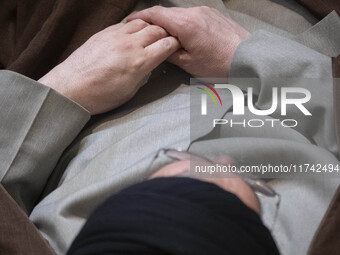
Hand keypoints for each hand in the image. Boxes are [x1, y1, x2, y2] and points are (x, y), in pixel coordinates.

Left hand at [39, 20, 179, 114]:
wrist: (70, 89)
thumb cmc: (100, 96)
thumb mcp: (130, 92)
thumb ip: (144, 75)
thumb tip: (150, 66)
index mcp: (140, 63)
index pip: (166, 45)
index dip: (174, 45)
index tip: (175, 47)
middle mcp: (130, 45)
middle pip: (157, 30)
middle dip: (164, 35)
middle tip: (164, 41)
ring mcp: (116, 36)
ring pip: (141, 23)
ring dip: (149, 28)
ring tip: (149, 36)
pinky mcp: (104, 32)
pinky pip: (124, 24)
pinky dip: (133, 27)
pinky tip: (131, 35)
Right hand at [127, 6, 249, 77]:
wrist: (249, 59)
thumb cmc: (220, 65)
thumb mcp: (189, 64)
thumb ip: (169, 52)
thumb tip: (159, 47)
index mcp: (185, 24)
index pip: (155, 14)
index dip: (140, 17)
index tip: (130, 22)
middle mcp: (195, 12)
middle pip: (167, 12)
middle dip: (154, 22)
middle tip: (146, 34)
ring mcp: (206, 11)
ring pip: (180, 14)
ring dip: (170, 23)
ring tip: (165, 38)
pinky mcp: (214, 15)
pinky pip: (192, 15)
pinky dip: (183, 23)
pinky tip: (184, 35)